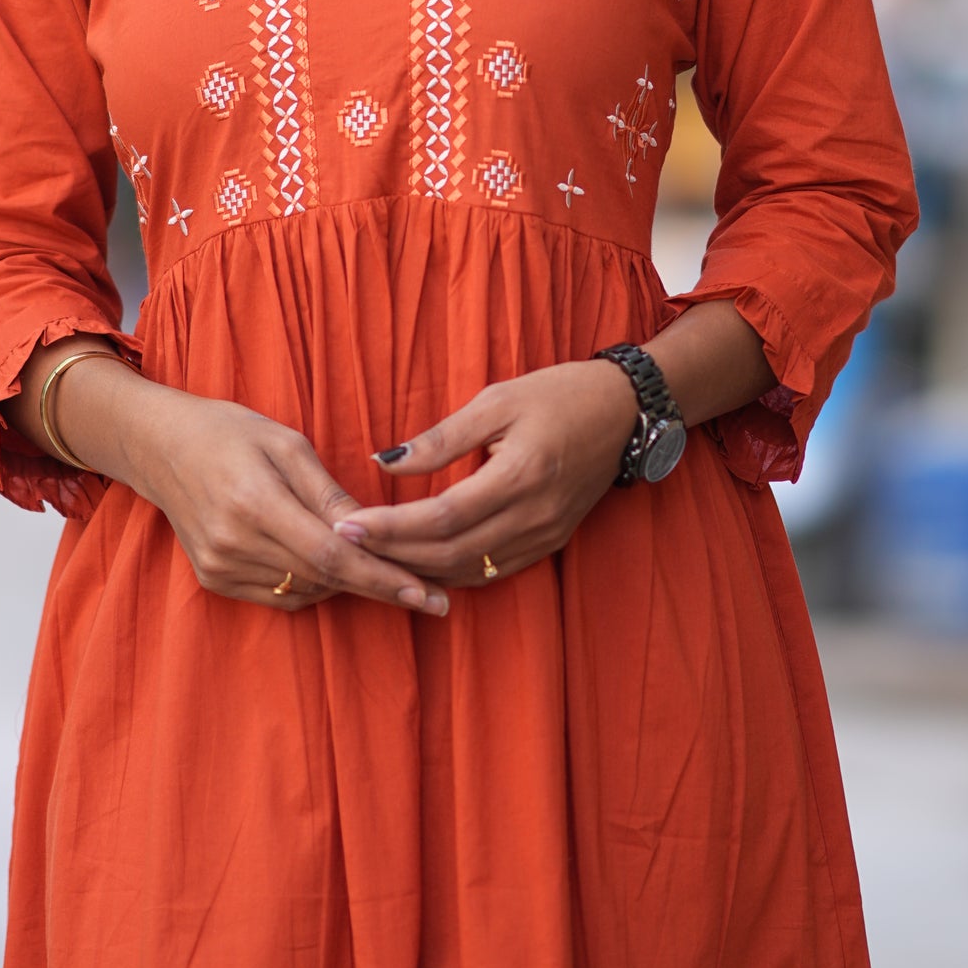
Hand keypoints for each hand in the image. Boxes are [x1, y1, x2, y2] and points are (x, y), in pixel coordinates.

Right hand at [110, 379, 451, 616]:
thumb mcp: (287, 443)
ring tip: (384, 568)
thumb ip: (330, 493)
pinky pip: (281, 595)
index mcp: (254, 502)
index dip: (384, 578)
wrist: (161, 446)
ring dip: (347, 582)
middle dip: (380, 584)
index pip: (332, 554)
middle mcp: (233, 544)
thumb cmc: (230, 431)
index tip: (428, 594)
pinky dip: (313, 583)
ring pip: (306, 589)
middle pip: (324, 577)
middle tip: (432, 589)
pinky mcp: (213, 580)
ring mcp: (219, 567)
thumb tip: (376, 531)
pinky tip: (329, 564)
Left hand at [333, 361, 639, 586]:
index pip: (442, 517)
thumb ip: (442, 439)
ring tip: (371, 558)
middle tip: (344, 544)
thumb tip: (385, 463)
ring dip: (417, 570)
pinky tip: (419, 563)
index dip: (391, 528)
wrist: (624, 412)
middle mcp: (533, 517)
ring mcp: (544, 536)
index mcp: (520, 476)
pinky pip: (491, 572)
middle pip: (450, 553)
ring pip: (469, 571)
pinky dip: (450, 572)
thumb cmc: (558, 394)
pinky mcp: (549, 543)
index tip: (347, 525)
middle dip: (393, 554)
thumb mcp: (497, 400)